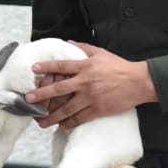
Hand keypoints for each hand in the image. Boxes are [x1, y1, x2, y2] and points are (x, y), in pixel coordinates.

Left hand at [24, 41, 155, 128]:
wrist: (139, 82)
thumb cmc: (119, 66)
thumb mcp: (101, 53)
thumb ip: (83, 47)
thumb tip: (68, 41)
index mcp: (85, 66)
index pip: (62, 66)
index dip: (46, 67)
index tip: (34, 69)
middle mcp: (86, 82)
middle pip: (59, 89)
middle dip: (42, 95)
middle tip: (28, 99)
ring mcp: (91, 97)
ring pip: (67, 109)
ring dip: (52, 116)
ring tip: (40, 121)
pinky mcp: (98, 109)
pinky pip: (80, 118)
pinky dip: (69, 123)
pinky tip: (61, 125)